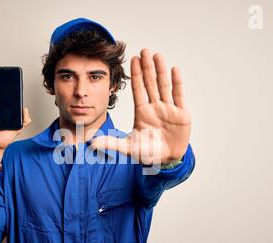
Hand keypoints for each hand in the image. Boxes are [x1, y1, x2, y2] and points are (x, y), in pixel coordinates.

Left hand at [90, 48, 190, 164]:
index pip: (138, 90)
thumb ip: (111, 144)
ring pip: (164, 86)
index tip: (133, 60)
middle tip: (144, 50)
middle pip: (150, 84)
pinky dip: (177, 83)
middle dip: (147, 67)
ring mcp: (168, 109)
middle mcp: (155, 107)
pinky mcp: (181, 114)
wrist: (166, 161)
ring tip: (157, 55)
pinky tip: (174, 69)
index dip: (136, 75)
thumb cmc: (148, 153)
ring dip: (161, 71)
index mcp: (142, 113)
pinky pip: (178, 95)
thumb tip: (91, 143)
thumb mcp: (128, 148)